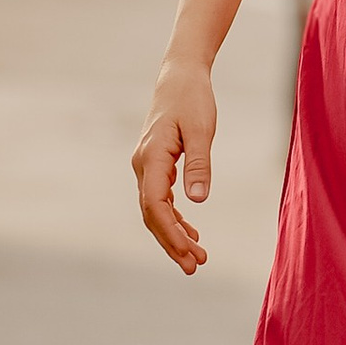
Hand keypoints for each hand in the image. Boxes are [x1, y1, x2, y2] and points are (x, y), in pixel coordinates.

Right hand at [134, 58, 216, 273]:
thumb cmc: (192, 99)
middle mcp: (143, 166)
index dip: (171, 232)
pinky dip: (174, 218)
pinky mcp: (156, 165)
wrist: (180, 77)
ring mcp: (147, 166)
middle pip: (152, 214)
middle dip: (172, 242)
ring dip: (174, 234)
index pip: (155, 205)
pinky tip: (191, 232)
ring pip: (155, 210)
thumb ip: (200, 164)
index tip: (190, 252)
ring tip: (196, 257)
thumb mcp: (202, 129)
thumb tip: (198, 200)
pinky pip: (161, 199)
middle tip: (194, 267)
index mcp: (151, 158)